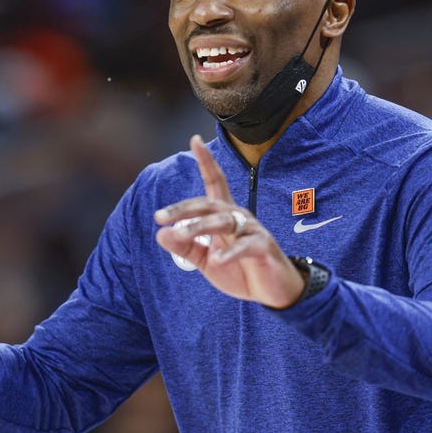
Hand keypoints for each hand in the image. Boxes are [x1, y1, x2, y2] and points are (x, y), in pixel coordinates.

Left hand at [154, 135, 306, 308]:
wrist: (271, 292)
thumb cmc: (239, 270)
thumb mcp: (206, 260)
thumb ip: (185, 247)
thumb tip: (160, 234)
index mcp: (224, 215)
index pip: (215, 183)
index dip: (206, 162)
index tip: (195, 140)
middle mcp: (238, 216)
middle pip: (209, 204)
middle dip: (183, 209)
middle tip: (160, 217)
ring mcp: (252, 230)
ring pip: (223, 222)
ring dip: (199, 228)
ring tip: (179, 235)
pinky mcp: (264, 247)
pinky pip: (245, 246)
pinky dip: (230, 253)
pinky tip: (217, 260)